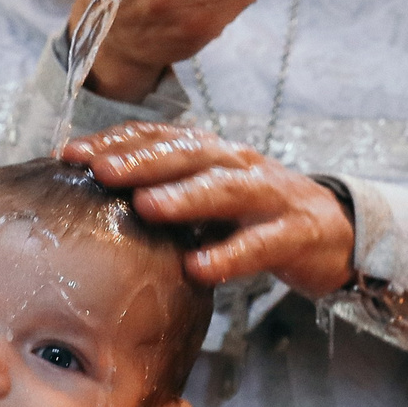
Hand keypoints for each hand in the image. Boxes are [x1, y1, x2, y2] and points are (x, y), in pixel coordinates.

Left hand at [64, 124, 353, 295]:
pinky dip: (231, 255)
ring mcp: (270, 197)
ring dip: (185, 196)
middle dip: (140, 160)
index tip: (70, 154)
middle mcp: (239, 164)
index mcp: (212, 153)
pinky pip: (261, 244)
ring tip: (147, 206)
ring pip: (226, 189)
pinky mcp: (296, 234)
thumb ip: (164, 192)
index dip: (116, 142)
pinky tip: (199, 268)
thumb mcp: (208, 198)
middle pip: (187, 155)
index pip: (159, 137)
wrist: (337, 231)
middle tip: (99, 171)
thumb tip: (93, 195)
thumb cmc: (256, 216)